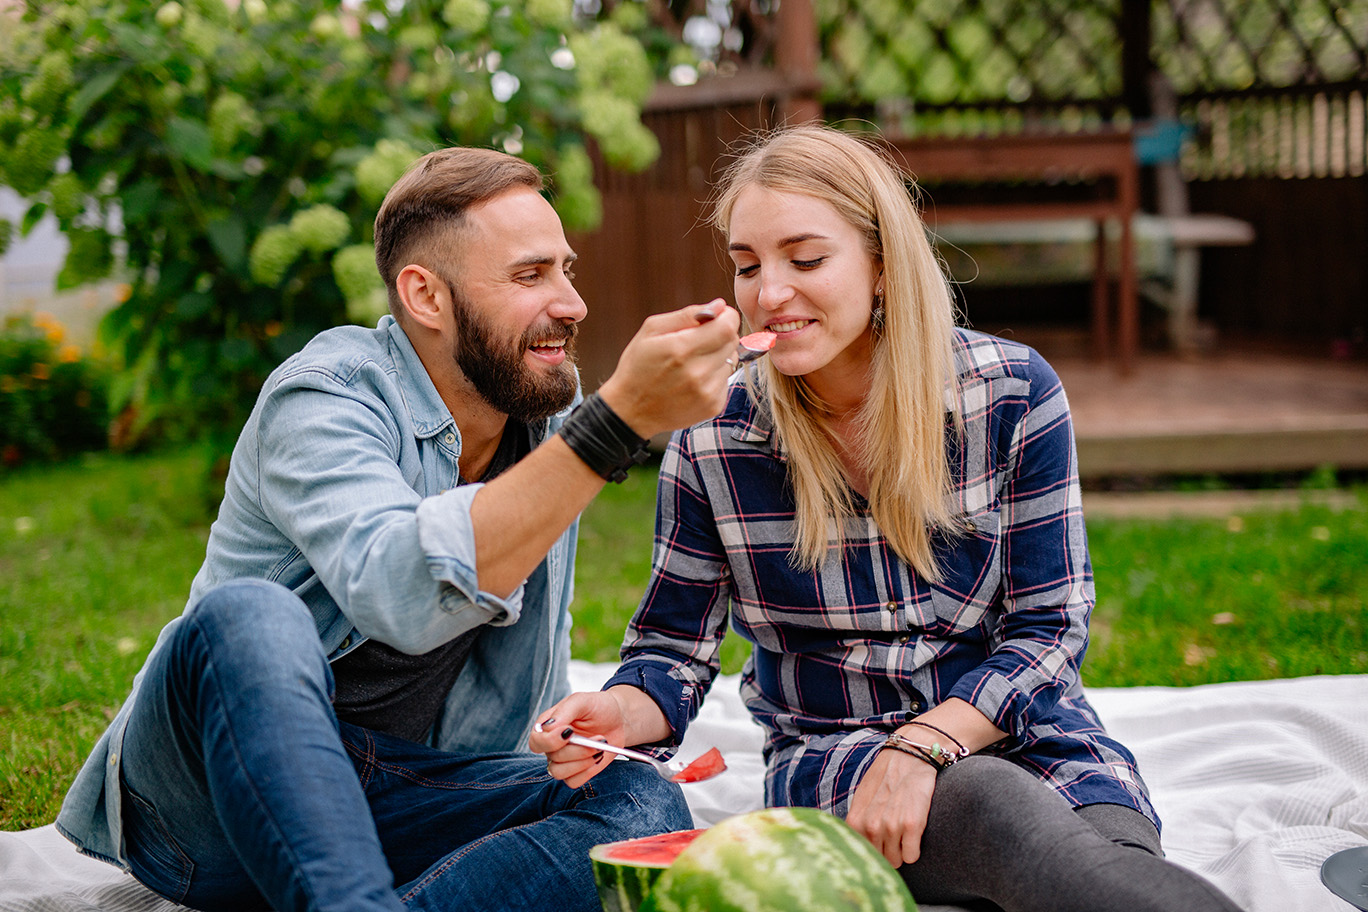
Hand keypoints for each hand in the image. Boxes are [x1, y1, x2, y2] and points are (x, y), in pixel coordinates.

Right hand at [529, 686, 669, 788]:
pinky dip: (588, 771)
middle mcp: (552, 746)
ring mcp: (563, 761)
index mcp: (547, 727)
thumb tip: (548, 728)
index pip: (536, 742)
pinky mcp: (576, 772)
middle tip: (598, 737)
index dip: (550, 741)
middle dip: (578, 750)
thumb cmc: (597, 707)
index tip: (569, 732)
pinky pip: (573, 782)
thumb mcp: (582, 701)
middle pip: (552, 758)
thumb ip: (564, 711)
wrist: (618, 719)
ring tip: (599, 747)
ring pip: (559, 773)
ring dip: (583, 761)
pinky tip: (597, 757)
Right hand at [596, 300, 739, 439]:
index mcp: (680, 349)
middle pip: (732, 341)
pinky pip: (727, 379)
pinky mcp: (713, 406)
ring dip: (718, 355)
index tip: (718, 317)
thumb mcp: (651, 331)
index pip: (727, 327)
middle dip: (721, 334)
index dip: (727, 317)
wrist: (631, 411)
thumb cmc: (638, 366)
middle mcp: (697, 372)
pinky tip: (694, 379)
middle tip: (699, 340)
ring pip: (731, 359)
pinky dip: (715, 375)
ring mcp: (707, 392)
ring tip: (693, 362)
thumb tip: (719, 305)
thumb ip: (687, 315)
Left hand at [844, 746, 938, 866]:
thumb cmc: (886, 777)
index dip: (871, 852)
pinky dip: (914, 849)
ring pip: (897, 861)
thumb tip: (857, 847)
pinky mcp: (912, 825)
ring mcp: (890, 826)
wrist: (910, 756)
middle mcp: (870, 826)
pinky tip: (914, 831)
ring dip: (901, 850)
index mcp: (855, 821)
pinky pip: (911, 856)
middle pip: (880, 861)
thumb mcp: (862, 798)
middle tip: (893, 832)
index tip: (878, 845)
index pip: (860, 855)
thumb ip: (858, 824)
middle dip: (887, 851)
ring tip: (903, 828)